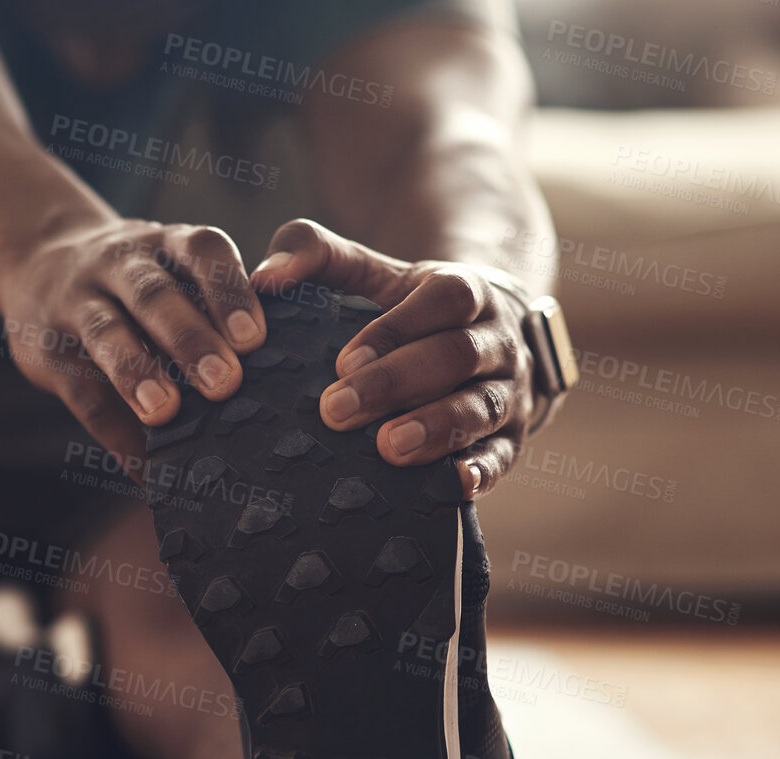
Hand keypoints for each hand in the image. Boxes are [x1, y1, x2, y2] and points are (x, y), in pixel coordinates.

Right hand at [0, 217, 266, 467]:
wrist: (36, 261)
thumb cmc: (135, 284)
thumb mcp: (170, 270)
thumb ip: (211, 310)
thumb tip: (278, 388)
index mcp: (166, 245)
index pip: (201, 251)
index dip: (228, 290)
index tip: (255, 338)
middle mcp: (122, 263)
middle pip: (154, 294)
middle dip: (190, 338)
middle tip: (226, 383)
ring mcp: (78, 300)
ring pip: (107, 330)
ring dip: (137, 371)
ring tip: (165, 412)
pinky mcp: (47, 347)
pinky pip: (80, 389)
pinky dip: (113, 431)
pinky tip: (142, 466)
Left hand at [250, 218, 543, 498]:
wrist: (486, 332)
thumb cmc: (411, 304)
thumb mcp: (372, 269)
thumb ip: (318, 254)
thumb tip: (265, 275)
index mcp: (466, 290)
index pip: (444, 299)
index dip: (396, 328)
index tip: (341, 361)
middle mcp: (495, 339)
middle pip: (457, 355)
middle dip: (397, 383)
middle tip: (337, 411)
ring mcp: (510, 390)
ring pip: (483, 406)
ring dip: (438, 428)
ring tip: (389, 449)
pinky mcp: (513, 437)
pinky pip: (505, 455)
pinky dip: (482, 470)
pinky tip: (453, 483)